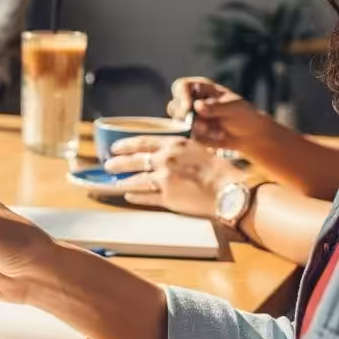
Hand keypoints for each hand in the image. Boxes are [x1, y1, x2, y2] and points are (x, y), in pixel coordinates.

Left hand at [105, 136, 242, 215]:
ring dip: (123, 182)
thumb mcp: (196, 149)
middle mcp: (166, 159)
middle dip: (117, 163)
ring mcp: (164, 179)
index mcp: (174, 144)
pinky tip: (128, 196)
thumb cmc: (218, 170)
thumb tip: (161, 150)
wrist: (230, 190)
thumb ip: (176, 150)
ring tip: (115, 183)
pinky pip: (144, 196)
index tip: (114, 147)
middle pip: (133, 161)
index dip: (125, 145)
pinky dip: (134, 196)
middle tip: (108, 165)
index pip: (142, 141)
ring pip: (135, 180)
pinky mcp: (167, 197)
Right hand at [168, 77, 270, 150]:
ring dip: (198, 129)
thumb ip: (216, 107)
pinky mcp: (190, 131)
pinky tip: (218, 136)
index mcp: (200, 88)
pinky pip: (189, 136)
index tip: (188, 107)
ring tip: (218, 132)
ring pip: (179, 123)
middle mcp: (191, 101)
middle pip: (174, 106)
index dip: (181, 96)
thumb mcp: (233, 108)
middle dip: (187, 118)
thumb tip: (197, 106)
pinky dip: (203, 138)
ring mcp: (189, 117)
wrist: (248, 134)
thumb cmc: (242, 114)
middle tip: (203, 126)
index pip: (181, 86)